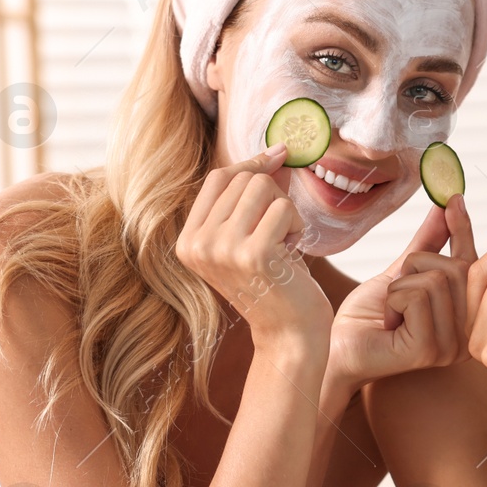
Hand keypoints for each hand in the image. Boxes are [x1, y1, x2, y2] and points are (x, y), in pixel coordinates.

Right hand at [177, 144, 331, 347]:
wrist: (289, 334)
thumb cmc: (276, 284)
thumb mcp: (252, 237)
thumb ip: (255, 197)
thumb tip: (277, 151)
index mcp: (188, 240)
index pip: (218, 178)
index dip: (251, 165)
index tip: (279, 157)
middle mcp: (198, 244)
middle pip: (244, 179)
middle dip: (274, 196)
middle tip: (280, 232)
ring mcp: (222, 249)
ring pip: (264, 187)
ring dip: (286, 210)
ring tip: (285, 242)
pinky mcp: (253, 254)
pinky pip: (284, 208)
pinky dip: (297, 225)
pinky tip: (293, 252)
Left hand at [327, 193, 476, 394]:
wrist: (336, 349)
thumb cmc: (369, 317)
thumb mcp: (402, 272)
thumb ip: (430, 242)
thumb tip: (448, 204)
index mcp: (467, 319)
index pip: (475, 267)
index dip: (463, 231)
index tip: (453, 198)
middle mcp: (467, 336)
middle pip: (455, 268)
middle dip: (415, 266)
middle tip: (396, 292)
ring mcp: (451, 347)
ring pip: (434, 279)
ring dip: (400, 286)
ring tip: (391, 312)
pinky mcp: (428, 349)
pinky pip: (416, 297)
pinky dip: (393, 300)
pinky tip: (388, 323)